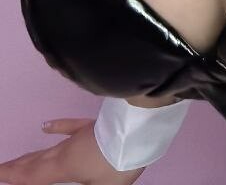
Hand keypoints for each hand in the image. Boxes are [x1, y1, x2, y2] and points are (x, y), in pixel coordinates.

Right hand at [0, 117, 145, 183]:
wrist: (135, 130)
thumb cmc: (117, 164)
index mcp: (63, 167)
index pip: (33, 175)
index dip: (15, 176)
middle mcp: (64, 150)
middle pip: (36, 161)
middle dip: (17, 167)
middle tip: (1, 168)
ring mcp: (77, 136)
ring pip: (48, 148)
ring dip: (31, 155)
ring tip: (17, 160)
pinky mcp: (90, 127)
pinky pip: (69, 127)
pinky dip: (57, 127)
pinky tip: (46, 126)